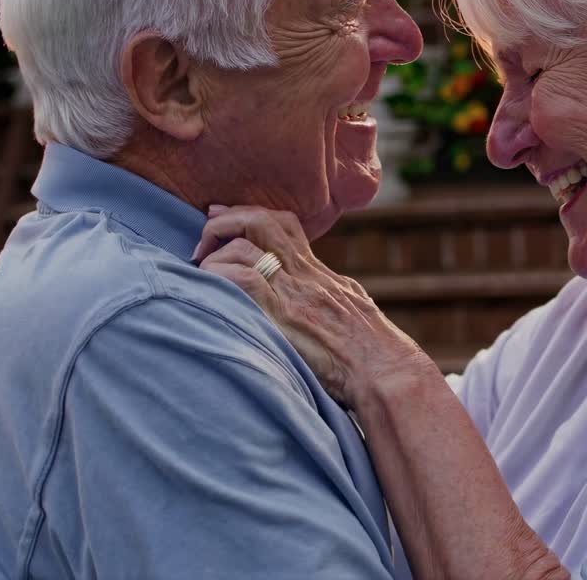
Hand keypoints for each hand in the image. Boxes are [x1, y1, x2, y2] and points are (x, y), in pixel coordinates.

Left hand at [193, 205, 431, 406]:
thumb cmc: (373, 353)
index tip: (225, 220)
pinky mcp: (284, 317)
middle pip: (262, 221)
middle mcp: (306, 275)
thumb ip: (330, 297)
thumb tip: (316, 300)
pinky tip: (208, 289)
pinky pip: (243, 281)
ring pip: (246, 247)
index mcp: (320, 273)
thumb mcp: (354, 310)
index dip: (250, 215)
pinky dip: (220, 278)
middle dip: (227, 221)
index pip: (285, 225)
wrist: (385, 370)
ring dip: (215, 255)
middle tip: (204, 236)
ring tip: (201, 272)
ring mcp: (295, 294)